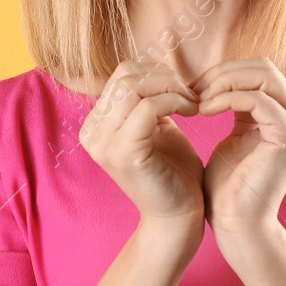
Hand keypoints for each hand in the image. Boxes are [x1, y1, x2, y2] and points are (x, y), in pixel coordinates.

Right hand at [79, 61, 205, 234]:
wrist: (177, 217)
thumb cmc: (172, 172)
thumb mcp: (157, 127)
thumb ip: (149, 99)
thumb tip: (156, 67)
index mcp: (96, 124)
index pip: (122, 74)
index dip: (157, 73)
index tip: (183, 90)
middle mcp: (92, 132)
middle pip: (126, 75)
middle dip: (165, 78)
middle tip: (191, 95)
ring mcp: (103, 143)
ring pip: (135, 86)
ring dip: (172, 88)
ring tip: (193, 104)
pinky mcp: (123, 152)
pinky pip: (149, 107)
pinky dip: (176, 102)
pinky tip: (193, 113)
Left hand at [192, 58, 285, 256]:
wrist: (238, 224)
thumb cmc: (230, 187)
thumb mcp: (235, 135)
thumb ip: (236, 106)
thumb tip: (221, 77)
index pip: (261, 70)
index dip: (226, 71)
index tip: (194, 86)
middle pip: (264, 67)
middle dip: (224, 72)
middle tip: (193, 89)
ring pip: (263, 76)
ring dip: (224, 82)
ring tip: (198, 100)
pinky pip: (258, 99)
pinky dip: (227, 98)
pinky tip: (205, 111)